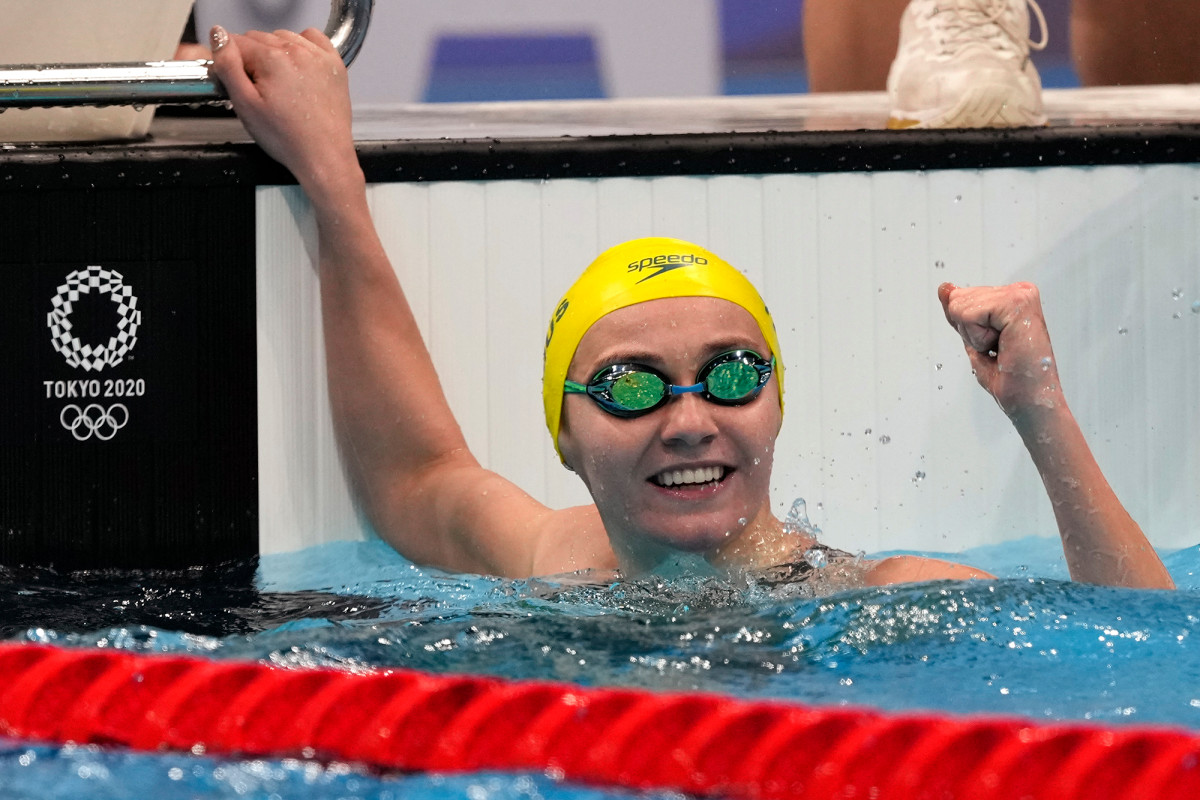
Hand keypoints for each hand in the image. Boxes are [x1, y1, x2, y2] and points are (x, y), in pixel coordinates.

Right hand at [207, 26, 358, 197]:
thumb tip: (218, 34)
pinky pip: (312, 38)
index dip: (231, 62)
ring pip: (282, 36)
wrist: (324, 155)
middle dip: (252, 58)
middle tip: (258, 89)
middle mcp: (297, 50)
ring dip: (274, 52)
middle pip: (258, 38)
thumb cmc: (288, 138)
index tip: (237, 81)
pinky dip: (301, 45)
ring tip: (279, 84)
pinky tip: (297, 67)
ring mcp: (318, 55)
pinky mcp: (333, 63)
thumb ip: (227, 65)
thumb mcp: (245, 105)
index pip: (236, 42)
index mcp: (272, 58)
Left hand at [938, 282, 1063, 421]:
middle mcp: (1019, 291)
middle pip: (956, 300)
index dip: (965, 328)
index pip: (959, 298)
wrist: (1030, 400)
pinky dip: (978, 338)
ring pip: (960, 307)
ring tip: (1003, 349)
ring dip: (975, 337)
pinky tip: (1003, 347)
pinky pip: (969, 315)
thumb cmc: (1009, 377)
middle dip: (968, 332)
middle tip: (998, 350)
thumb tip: (945, 288)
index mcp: (1011, 296)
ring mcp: (1020, 295)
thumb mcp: (974, 339)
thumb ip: (959, 312)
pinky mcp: (1017, 303)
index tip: (994, 345)